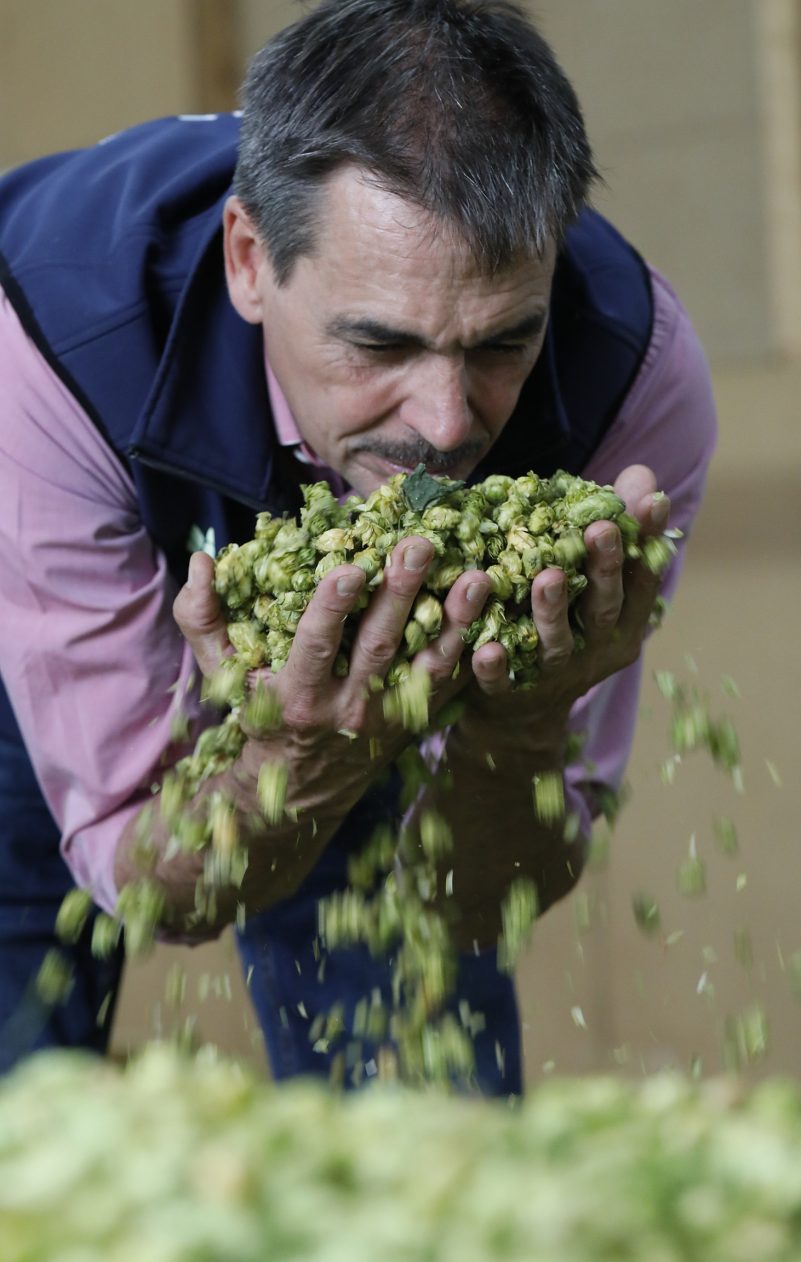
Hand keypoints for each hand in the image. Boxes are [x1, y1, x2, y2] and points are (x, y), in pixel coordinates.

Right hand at [173, 536, 490, 820]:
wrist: (303, 782)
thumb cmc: (259, 710)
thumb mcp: (220, 670)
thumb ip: (202, 615)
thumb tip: (203, 560)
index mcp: (297, 696)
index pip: (315, 647)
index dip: (332, 609)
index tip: (350, 568)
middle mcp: (348, 709)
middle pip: (380, 648)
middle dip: (402, 595)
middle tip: (421, 545)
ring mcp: (390, 716)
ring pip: (428, 667)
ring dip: (456, 621)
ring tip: (477, 576)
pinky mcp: (417, 717)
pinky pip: (451, 683)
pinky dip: (474, 648)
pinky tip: (494, 609)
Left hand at [467, 463, 669, 713]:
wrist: (521, 709)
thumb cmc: (564, 624)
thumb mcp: (591, 581)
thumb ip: (612, 530)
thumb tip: (641, 476)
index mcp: (620, 622)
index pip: (640, 580)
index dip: (648, 542)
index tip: (651, 502)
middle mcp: (593, 649)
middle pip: (603, 611)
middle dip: (604, 570)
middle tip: (601, 529)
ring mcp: (553, 674)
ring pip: (555, 644)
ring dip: (551, 611)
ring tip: (546, 578)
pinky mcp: (510, 693)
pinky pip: (502, 682)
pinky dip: (495, 667)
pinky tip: (485, 649)